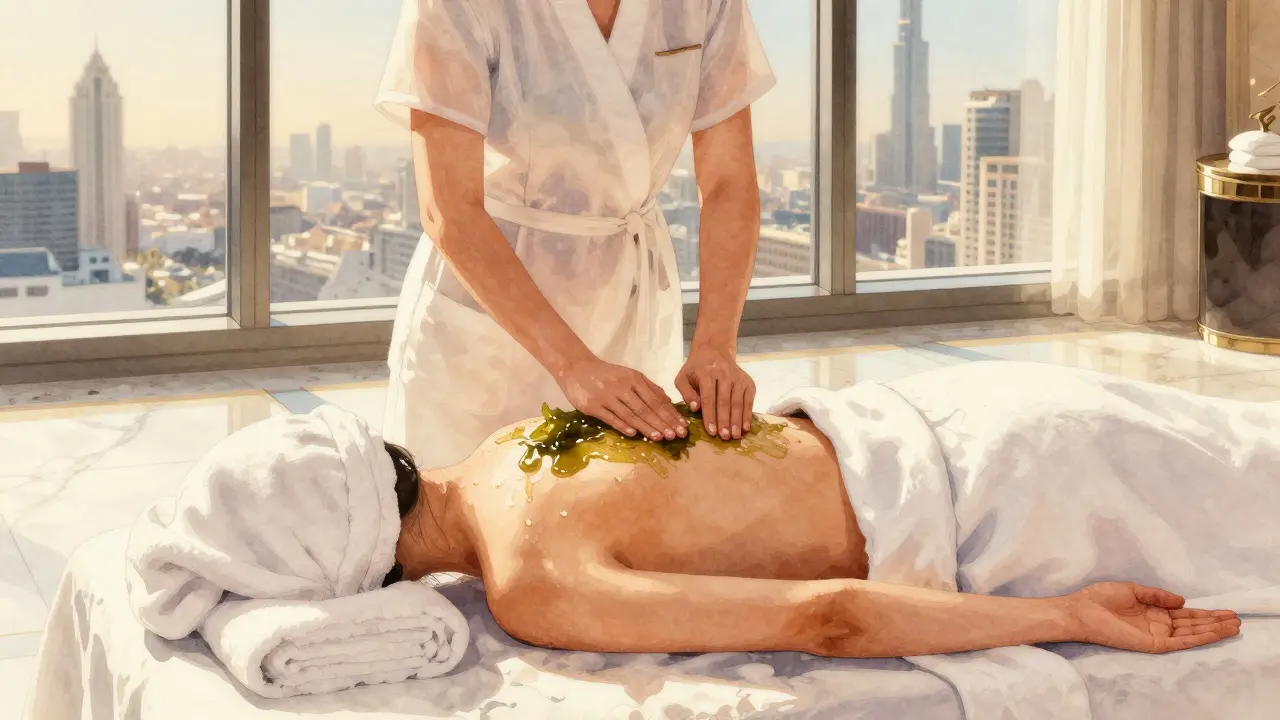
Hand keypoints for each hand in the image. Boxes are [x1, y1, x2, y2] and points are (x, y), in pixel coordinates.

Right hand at [555, 357, 687, 440]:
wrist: (576, 368)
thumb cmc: (607, 374)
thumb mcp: (630, 375)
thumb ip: (649, 388)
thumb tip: (668, 402)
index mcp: (634, 379)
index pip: (656, 400)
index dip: (670, 414)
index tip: (682, 426)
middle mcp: (623, 387)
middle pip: (646, 408)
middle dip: (662, 422)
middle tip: (676, 435)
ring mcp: (607, 396)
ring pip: (630, 414)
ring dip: (646, 426)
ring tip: (659, 437)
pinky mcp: (593, 406)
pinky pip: (610, 417)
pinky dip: (622, 425)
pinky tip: (633, 434)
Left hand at [675, 345, 755, 439]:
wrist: (713, 351)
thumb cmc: (695, 369)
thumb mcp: (683, 378)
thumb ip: (686, 393)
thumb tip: (695, 408)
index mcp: (706, 372)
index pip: (708, 398)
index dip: (710, 416)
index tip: (711, 432)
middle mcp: (725, 373)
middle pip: (725, 401)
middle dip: (725, 421)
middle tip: (724, 437)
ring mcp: (738, 377)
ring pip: (738, 401)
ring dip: (737, 420)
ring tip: (735, 436)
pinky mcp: (748, 381)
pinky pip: (749, 400)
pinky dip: (747, 414)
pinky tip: (745, 427)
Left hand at [1067, 582, 1239, 653]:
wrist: (1082, 610)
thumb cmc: (1101, 598)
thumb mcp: (1133, 590)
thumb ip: (1158, 596)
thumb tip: (1182, 600)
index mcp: (1153, 611)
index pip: (1185, 614)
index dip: (1205, 613)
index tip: (1225, 611)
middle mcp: (1158, 624)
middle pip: (1192, 624)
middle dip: (1214, 622)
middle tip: (1237, 619)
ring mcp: (1157, 634)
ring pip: (1190, 633)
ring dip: (1212, 630)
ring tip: (1233, 626)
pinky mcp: (1152, 643)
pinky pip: (1179, 642)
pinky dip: (1197, 638)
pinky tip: (1213, 634)